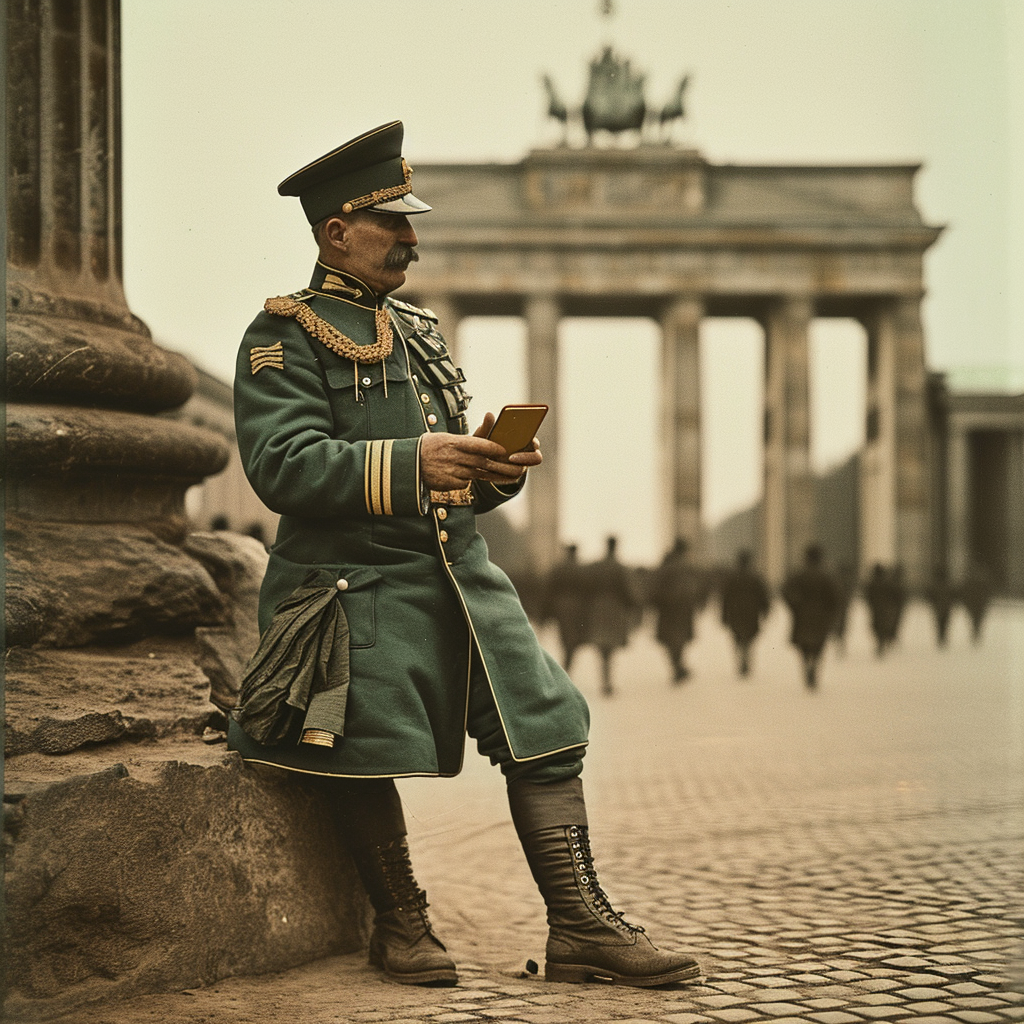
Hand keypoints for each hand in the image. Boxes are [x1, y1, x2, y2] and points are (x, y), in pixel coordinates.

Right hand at [419, 412, 542, 489]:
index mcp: (453, 442)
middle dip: (500, 466)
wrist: (407, 465)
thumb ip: (472, 435)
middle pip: (481, 462)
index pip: (477, 445)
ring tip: (508, 475)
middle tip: (517, 468)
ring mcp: (450, 472)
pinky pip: (465, 483)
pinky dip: (468, 480)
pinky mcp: (448, 484)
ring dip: (492, 475)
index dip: (492, 448)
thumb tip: (491, 416)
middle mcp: (452, 457)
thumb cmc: (431, 447)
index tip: (505, 451)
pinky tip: (465, 476)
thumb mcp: (447, 437)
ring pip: (476, 474)